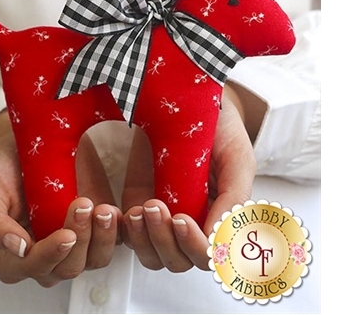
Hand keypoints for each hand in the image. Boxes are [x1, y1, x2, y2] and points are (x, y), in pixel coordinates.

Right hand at [0, 113, 121, 287]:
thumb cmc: (5, 165)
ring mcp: (74, 240)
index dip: (48, 257)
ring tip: (103, 210)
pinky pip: (114, 240)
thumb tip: (16, 249)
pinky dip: (116, 231)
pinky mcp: (96, 225)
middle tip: (82, 205)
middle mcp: (45, 252)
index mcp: (12, 252)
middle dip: (79, 241)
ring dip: (101, 238)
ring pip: (93, 259)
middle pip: (66, 268)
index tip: (65, 236)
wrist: (33, 138)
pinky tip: (114, 212)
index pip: (30, 268)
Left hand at [121, 83, 256, 271]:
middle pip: (179, 259)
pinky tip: (122, 212)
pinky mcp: (139, 200)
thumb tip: (220, 238)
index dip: (196, 246)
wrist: (191, 99)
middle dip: (166, 242)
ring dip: (144, 240)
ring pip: (152, 253)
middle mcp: (192, 220)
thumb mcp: (236, 156)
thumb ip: (235, 196)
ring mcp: (164, 214)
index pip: (209, 254)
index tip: (181, 219)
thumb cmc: (220, 127)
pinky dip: (125, 230)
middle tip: (155, 207)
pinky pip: (129, 232)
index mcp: (219, 216)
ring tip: (138, 211)